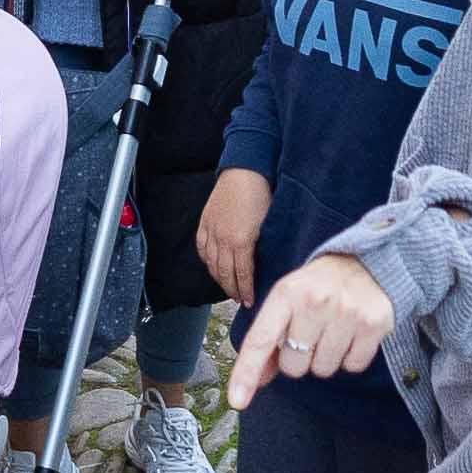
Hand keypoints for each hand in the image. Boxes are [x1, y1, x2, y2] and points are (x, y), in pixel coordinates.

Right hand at [196, 169, 269, 309]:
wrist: (246, 170)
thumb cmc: (263, 195)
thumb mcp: (269, 225)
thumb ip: (263, 247)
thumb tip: (263, 266)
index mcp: (241, 242)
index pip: (242, 275)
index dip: (246, 291)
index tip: (250, 302)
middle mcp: (223, 240)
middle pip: (225, 274)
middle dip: (233, 290)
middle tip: (240, 301)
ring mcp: (211, 231)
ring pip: (212, 264)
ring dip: (220, 280)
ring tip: (228, 289)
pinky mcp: (205, 223)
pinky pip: (202, 250)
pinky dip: (207, 262)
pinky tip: (214, 268)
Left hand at [227, 255, 398, 409]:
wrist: (366, 262)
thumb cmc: (319, 285)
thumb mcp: (287, 300)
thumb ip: (268, 339)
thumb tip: (256, 380)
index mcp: (287, 293)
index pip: (260, 340)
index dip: (246, 373)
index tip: (236, 400)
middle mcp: (315, 301)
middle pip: (293, 366)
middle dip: (299, 357)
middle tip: (311, 332)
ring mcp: (346, 313)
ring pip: (323, 370)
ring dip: (325, 358)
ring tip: (332, 330)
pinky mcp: (373, 325)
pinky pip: (352, 366)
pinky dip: (350, 357)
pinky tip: (351, 334)